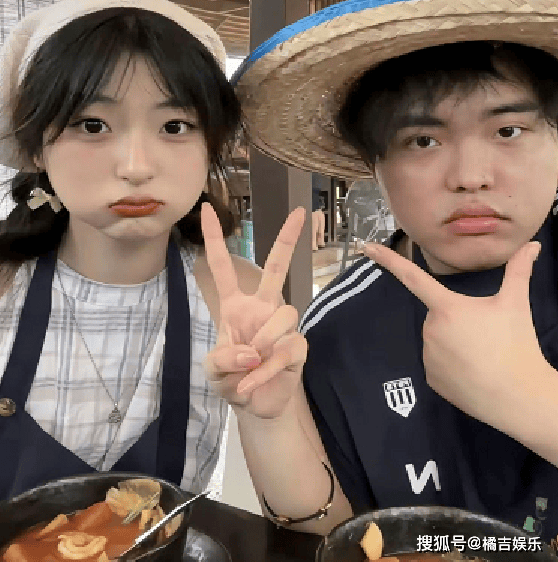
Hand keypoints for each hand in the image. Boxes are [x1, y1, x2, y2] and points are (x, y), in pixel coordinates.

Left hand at [201, 203, 307, 417]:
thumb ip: (223, 359)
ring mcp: (282, 326)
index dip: (214, 239)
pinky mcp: (297, 347)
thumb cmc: (232, 379)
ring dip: (264, 340)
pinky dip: (266, 370)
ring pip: (284, 312)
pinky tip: (252, 383)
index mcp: (236, 305)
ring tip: (251, 362)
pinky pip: (288, 348)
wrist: (254, 406)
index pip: (223, 267)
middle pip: (276, 268)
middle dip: (287, 240)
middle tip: (299, 213)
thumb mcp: (213, 370)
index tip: (207, 209)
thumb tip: (251, 352)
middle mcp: (262, 308)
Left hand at [363, 240, 548, 430]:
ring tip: (483, 354)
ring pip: (439, 340)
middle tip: (485, 333)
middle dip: (457, 319)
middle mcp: (430, 330)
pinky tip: (474, 372)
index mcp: (447, 307)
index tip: (366, 247)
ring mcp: (428, 357)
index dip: (389, 260)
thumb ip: (519, 270)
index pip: (412, 277)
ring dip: (455, 342)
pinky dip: (453, 365)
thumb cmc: (515, 345)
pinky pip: (439, 364)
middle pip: (439, 315)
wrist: (519, 398)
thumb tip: (533, 244)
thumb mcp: (516, 304)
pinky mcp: (431, 381)